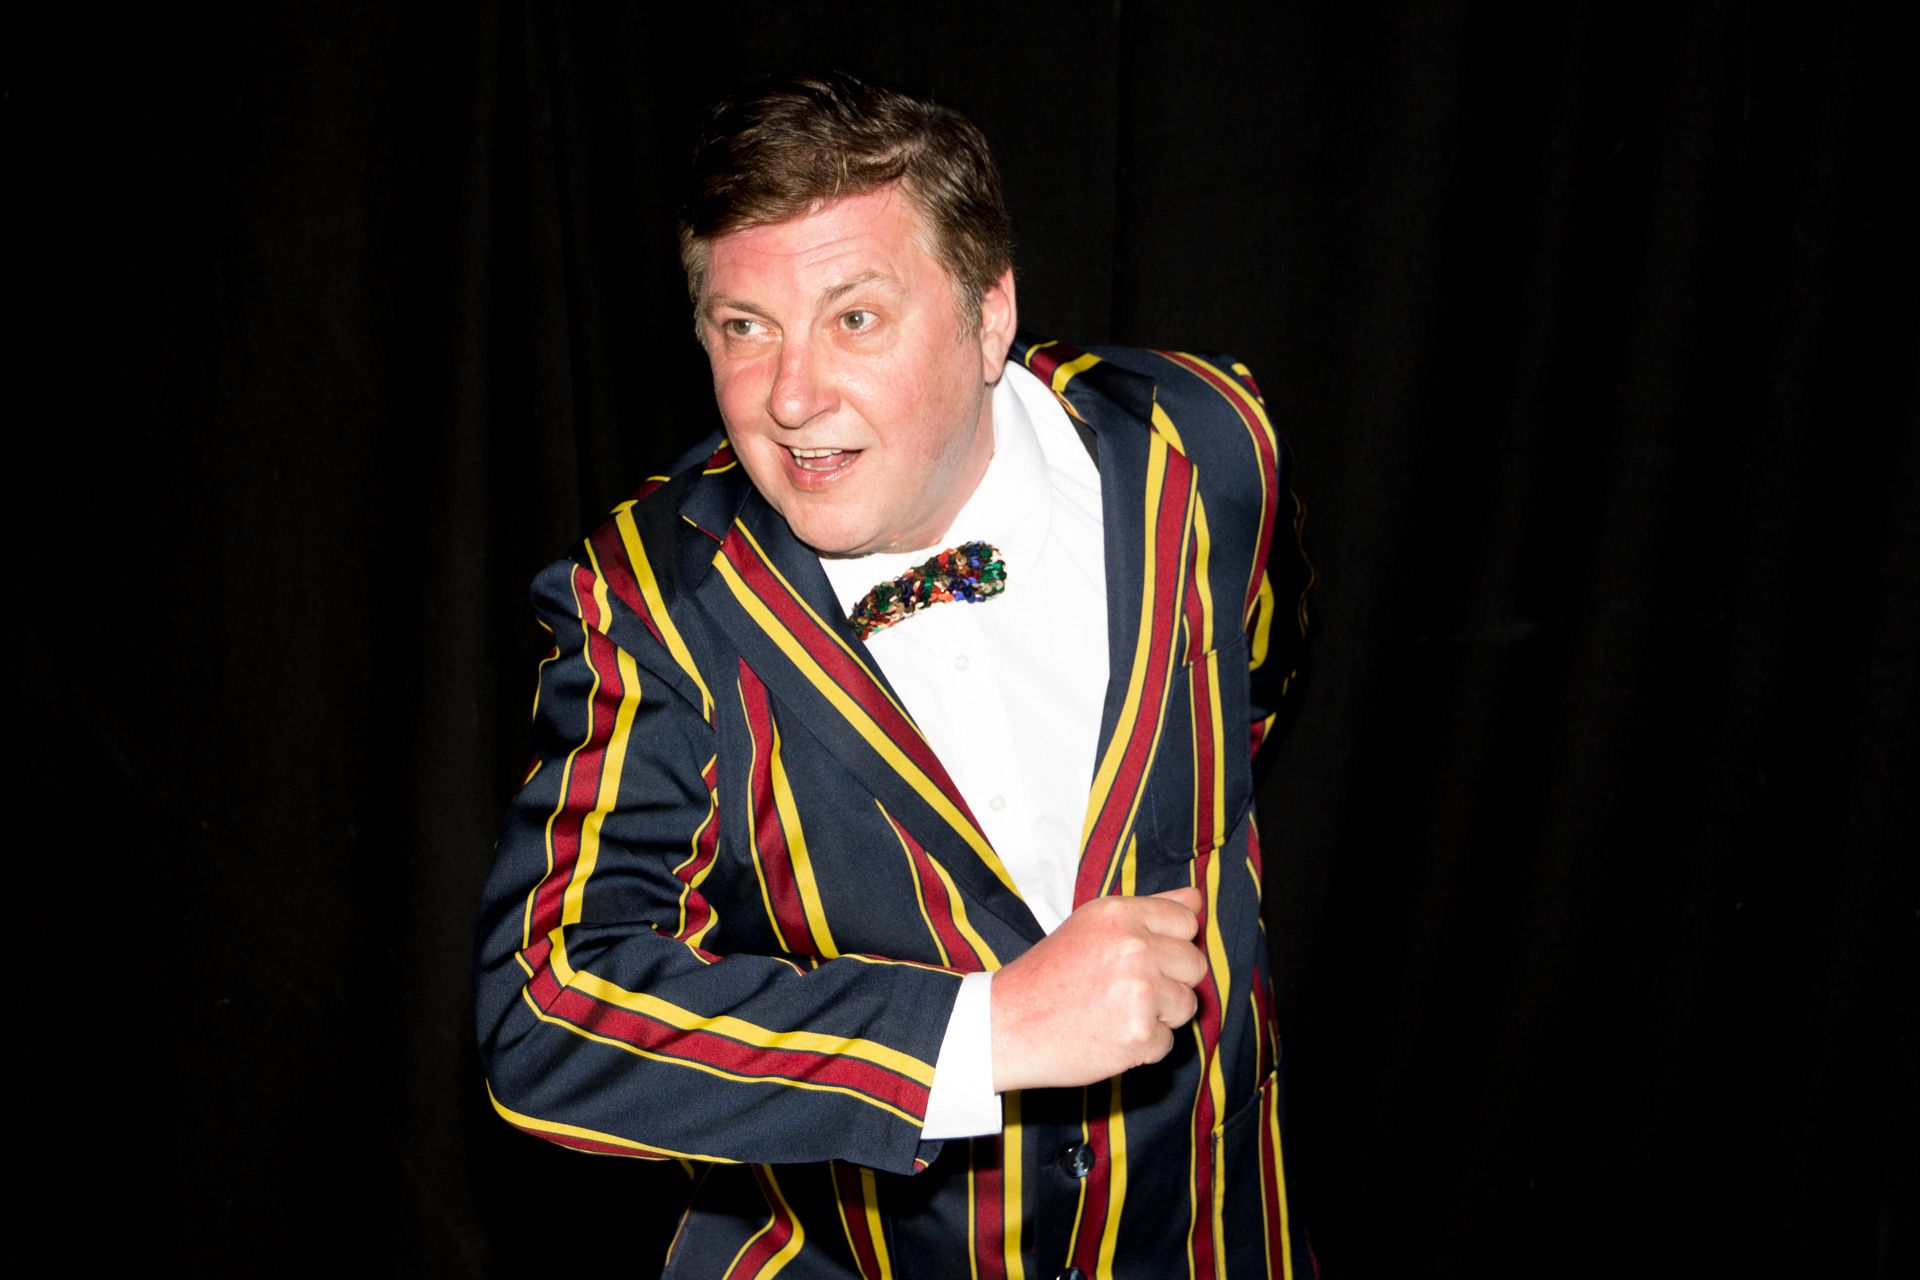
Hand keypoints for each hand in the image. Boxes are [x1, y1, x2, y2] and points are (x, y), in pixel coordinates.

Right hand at [990, 887, 1206, 1091]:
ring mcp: (1139, 993)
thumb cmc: (1048, 976)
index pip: (1186, 922)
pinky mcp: (1138, 1036)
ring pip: (1186, 1005)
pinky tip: (1109, 1035)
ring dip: (1159, 1014)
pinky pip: (1167, 1042)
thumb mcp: (1092, 925)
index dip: (1168, 943)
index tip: (1142, 957)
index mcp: (1119, 915)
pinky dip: (1142, 1046)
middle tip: (1126, 989)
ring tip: (1116, 1011)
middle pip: (1194, 965)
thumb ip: (1149, 910)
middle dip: (1170, 980)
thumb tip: (1195, 899)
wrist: (1005, 1025)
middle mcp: (1133, 948)